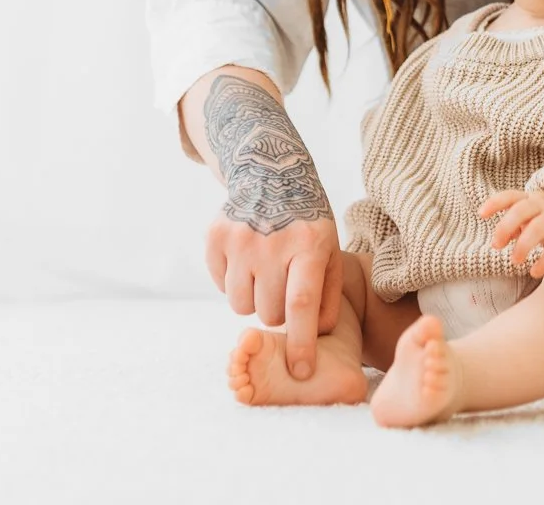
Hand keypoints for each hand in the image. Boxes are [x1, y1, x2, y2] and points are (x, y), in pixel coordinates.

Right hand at [200, 75, 341, 379]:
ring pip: (241, 306)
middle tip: (284, 285)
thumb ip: (327, 294)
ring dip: (254, 298)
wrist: (270, 171)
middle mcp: (271, 242)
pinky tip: (247, 257)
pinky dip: (233, 281)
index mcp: (308, 245)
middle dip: (277, 312)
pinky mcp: (214, 236)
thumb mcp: (329, 249)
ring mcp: (239, 238)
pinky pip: (220, 285)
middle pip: (269, 312)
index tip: (300, 373)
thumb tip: (318, 336)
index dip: (301, 344)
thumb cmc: (307, 222)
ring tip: (266, 271)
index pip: (301, 306)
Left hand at [479, 189, 543, 278]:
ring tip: (515, 261)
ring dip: (523, 245)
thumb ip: (512, 226)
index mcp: (529, 199)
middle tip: (496, 246)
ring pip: (538, 228)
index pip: (509, 196)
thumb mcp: (528, 217)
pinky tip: (534, 272)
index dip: (494, 203)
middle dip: (505, 227)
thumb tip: (497, 241)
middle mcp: (542, 204)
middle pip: (521, 210)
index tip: (481, 214)